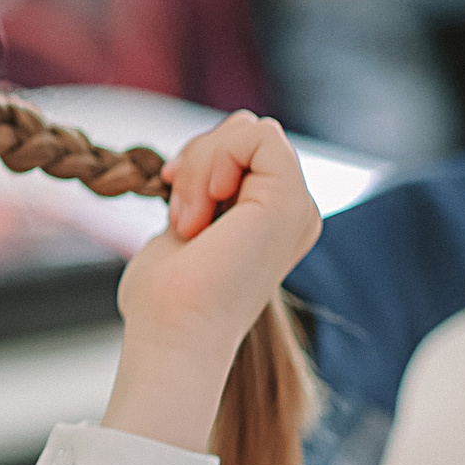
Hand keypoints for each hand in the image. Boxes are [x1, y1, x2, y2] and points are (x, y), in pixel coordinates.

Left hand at [104, 113, 320, 450]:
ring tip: (189, 219)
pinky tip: (204, 205)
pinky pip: (259, 135)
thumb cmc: (166, 300)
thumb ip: (199, 196)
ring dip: (200, 164)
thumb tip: (185, 168)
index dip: (199, 158)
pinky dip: (215, 159)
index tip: (170, 191)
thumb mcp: (185, 229)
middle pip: (246, 131)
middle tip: (180, 213)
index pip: (241, 147)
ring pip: (250, 130)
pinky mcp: (292, 202)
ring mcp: (298, 207)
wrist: (174, 334)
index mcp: (271, 219)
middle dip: (198, 157)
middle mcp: (293, 213)